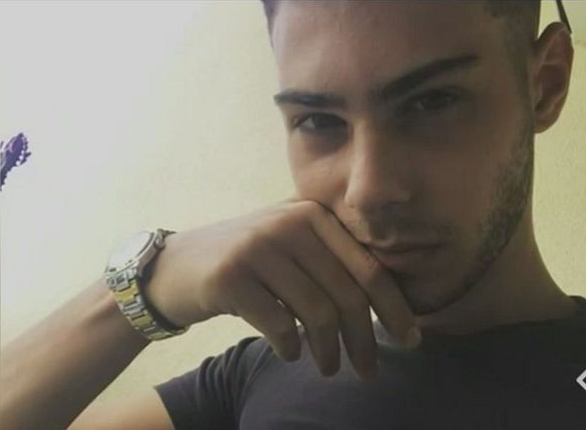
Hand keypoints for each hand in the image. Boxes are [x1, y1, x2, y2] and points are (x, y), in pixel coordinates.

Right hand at [143, 199, 420, 380]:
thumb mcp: (291, 248)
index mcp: (314, 215)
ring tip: (330, 368)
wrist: (175, 266)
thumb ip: (333, 262)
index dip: (395, 308)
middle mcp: (290, 223)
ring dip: (329, 352)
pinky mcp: (231, 276)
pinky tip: (289, 354)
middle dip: (366, 340)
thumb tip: (388, 309)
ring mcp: (259, 247)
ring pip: (317, 314)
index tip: (411, 339)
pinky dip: (290, 348)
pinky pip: (280, 325)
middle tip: (370, 371)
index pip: (369, 267)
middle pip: (348, 295)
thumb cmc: (248, 264)